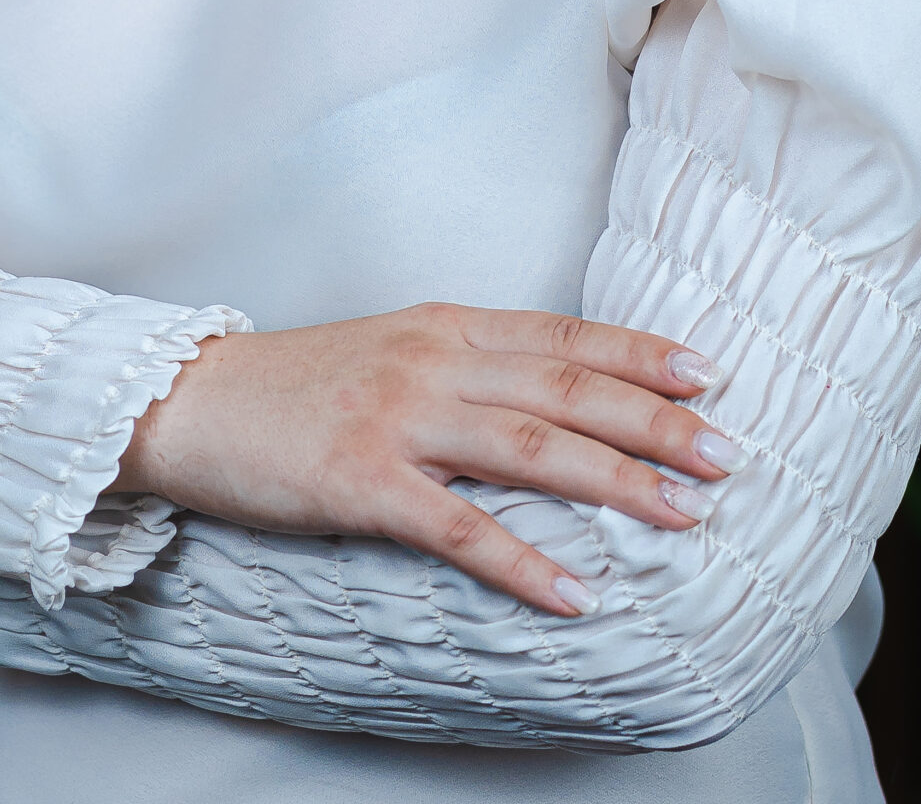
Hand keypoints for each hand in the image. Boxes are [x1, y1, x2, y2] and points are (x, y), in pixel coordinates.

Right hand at [115, 305, 740, 616]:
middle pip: (568, 388)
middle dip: (657, 423)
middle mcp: (433, 361)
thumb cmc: (297, 384)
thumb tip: (552, 394)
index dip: (641, 353)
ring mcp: (399, 419)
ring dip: (618, 484)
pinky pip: (460, 527)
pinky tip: (576, 595)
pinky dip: (525, 562)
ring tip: (684, 518)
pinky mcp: (362, 482)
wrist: (192, 401)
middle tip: (728, 455)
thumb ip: (466, 365)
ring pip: (533, 448)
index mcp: (444, 325)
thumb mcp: (392, 351)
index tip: (709, 375)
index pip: (564, 335)